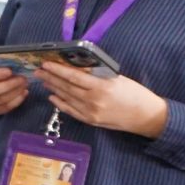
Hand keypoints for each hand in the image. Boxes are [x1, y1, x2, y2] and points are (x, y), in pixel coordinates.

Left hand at [35, 61, 167, 138]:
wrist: (146, 116)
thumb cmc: (135, 93)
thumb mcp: (117, 78)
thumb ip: (97, 74)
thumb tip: (77, 66)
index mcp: (102, 87)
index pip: (73, 76)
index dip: (58, 70)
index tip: (46, 63)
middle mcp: (93, 100)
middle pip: (66, 87)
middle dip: (51, 77)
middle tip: (39, 70)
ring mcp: (90, 112)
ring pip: (66, 98)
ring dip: (53, 88)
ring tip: (44, 80)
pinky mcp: (90, 120)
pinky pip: (70, 111)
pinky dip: (60, 103)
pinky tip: (52, 96)